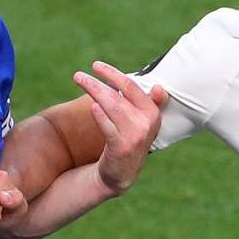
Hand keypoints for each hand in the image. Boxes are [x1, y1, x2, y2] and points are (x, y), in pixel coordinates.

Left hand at [76, 62, 168, 194]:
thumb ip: (148, 104)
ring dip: (94, 92)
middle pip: (118, 95)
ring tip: (79, 82)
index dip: (113, 74)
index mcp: (152, 113)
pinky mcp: (122, 148)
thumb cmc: (129, 140)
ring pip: (112, 108)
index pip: (131, 86)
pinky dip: (101, 116)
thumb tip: (160, 87)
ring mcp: (135, 136)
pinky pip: (109, 127)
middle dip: (97, 82)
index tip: (95, 66)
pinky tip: (92, 106)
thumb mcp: (142, 122)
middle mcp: (146, 123)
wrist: (122, 173)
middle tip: (78, 75)